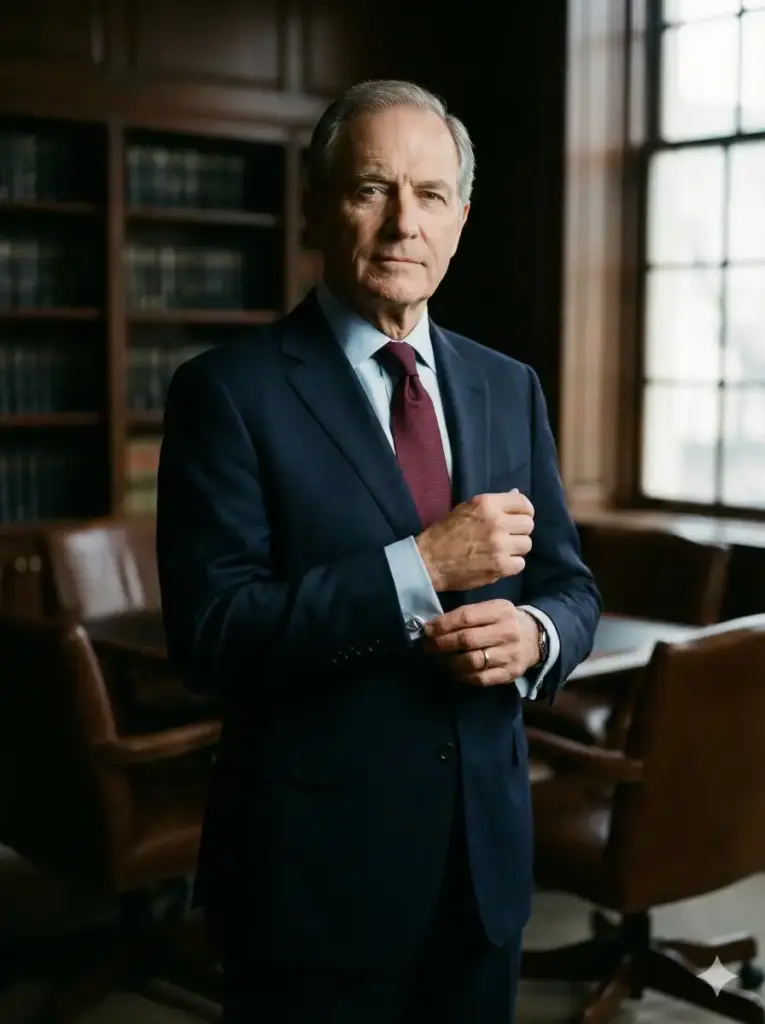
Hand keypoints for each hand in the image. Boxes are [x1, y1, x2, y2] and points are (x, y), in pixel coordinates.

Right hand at [415, 490, 533, 591]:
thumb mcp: (466, 509)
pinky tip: (498, 563)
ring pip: (526, 544)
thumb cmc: (444, 533)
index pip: (523, 502)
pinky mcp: (500, 566)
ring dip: (516, 549)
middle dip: (518, 531)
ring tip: (501, 551)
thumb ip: (493, 505)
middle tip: (506, 537)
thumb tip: (515, 494)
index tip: (519, 518)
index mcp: (487, 504)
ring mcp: (500, 545)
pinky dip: (511, 565)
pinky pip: (520, 564)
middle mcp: (497, 522)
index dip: (524, 511)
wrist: (429, 561)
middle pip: (528, 524)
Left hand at [422, 599, 540, 686]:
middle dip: (442, 644)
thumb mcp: (491, 609)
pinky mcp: (510, 673)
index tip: (427, 630)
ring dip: (450, 661)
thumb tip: (434, 627)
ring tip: (441, 659)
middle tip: (428, 646)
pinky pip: (480, 678)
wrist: (536, 638)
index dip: (442, 624)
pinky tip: (455, 671)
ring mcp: (510, 654)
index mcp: (500, 611)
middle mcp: (507, 632)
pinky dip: (463, 676)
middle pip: (467, 640)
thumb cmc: (504, 621)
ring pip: (472, 661)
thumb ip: (467, 615)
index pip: (466, 617)